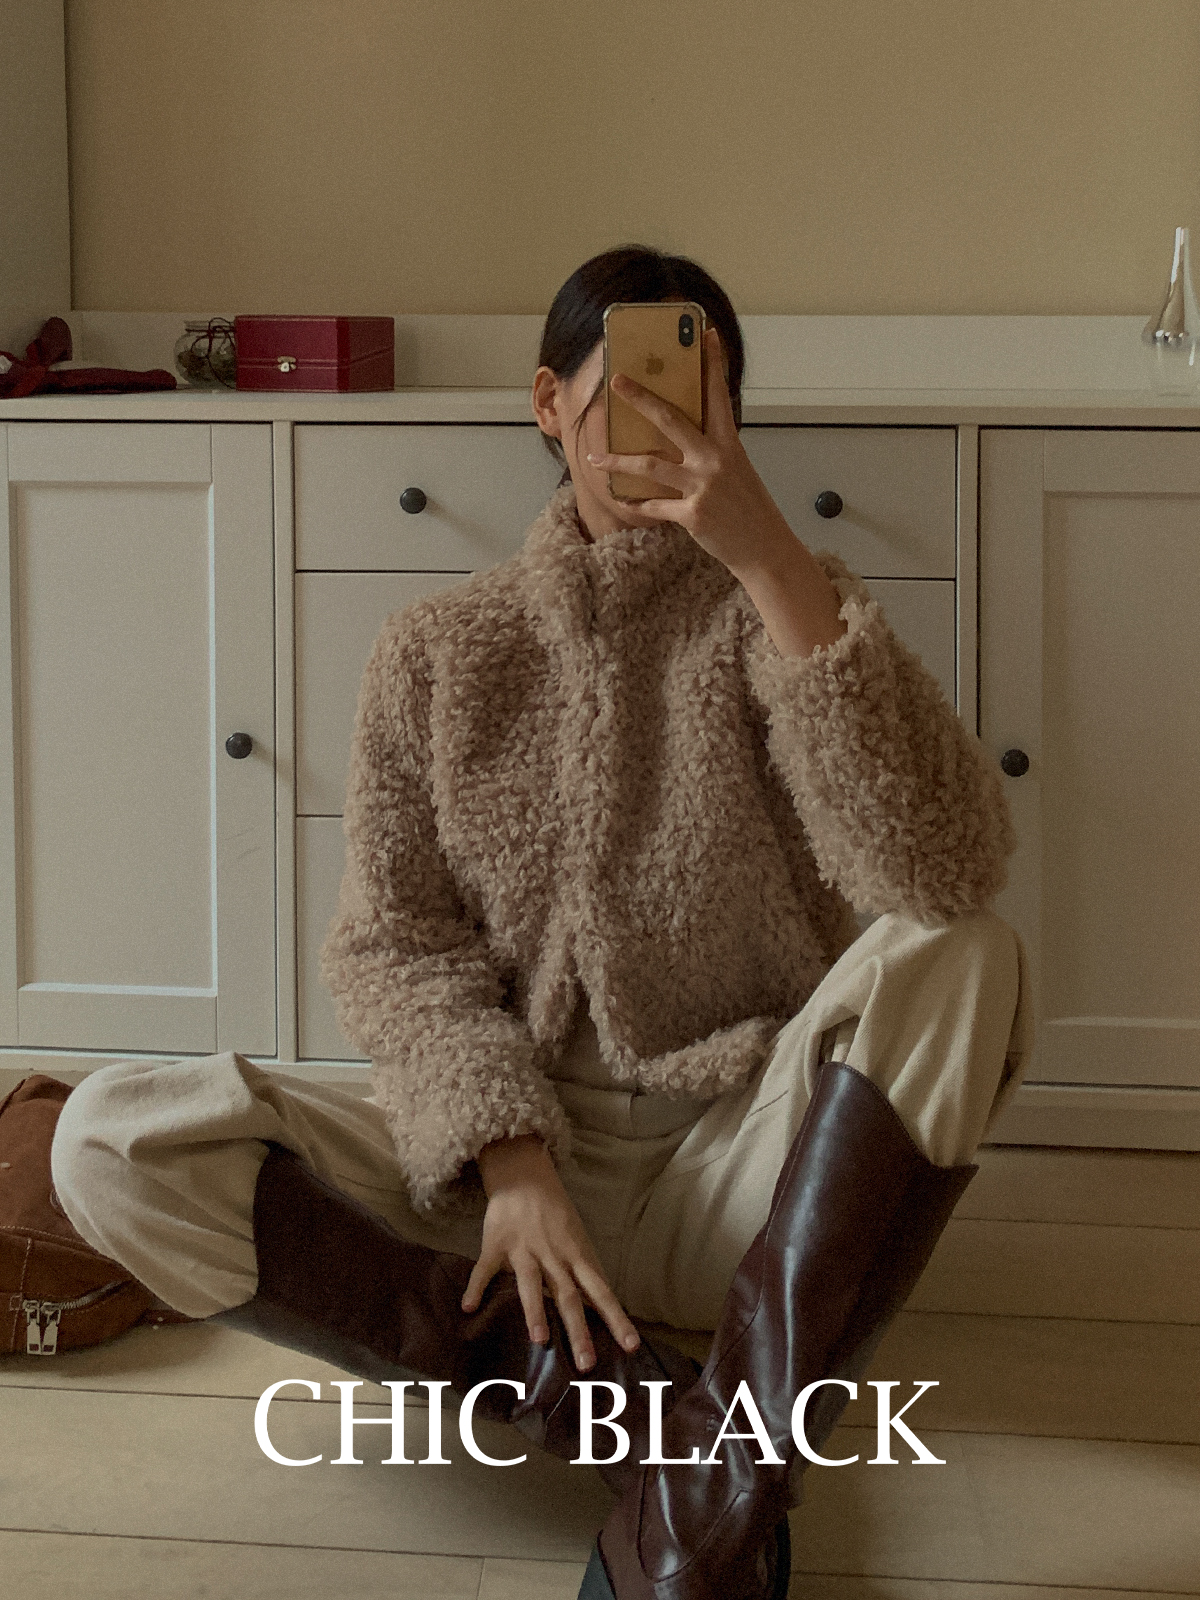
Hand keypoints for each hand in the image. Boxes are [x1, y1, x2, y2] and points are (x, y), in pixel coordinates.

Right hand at [461, 1134, 640, 1371]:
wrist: (524, 1175)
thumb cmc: (555, 1213)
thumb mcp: (577, 1238)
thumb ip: (584, 1271)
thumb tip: (600, 1307)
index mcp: (576, 1255)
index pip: (601, 1291)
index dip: (615, 1318)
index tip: (631, 1346)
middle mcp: (553, 1256)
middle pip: (569, 1296)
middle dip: (578, 1330)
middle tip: (587, 1363)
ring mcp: (524, 1250)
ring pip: (531, 1284)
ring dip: (535, 1312)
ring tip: (540, 1341)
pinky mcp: (496, 1244)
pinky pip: (485, 1269)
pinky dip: (477, 1287)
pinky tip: (469, 1307)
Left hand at [588, 326, 846, 656]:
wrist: (764, 549)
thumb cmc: (749, 508)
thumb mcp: (737, 471)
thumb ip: (712, 451)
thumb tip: (682, 436)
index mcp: (729, 444)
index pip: (718, 396)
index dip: (712, 364)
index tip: (705, 334)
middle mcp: (715, 460)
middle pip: (671, 420)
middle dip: (641, 398)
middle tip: (617, 380)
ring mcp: (703, 487)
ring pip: (650, 465)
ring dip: (618, 459)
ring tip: (594, 455)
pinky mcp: (692, 515)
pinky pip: (654, 506)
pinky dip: (636, 504)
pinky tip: (620, 499)